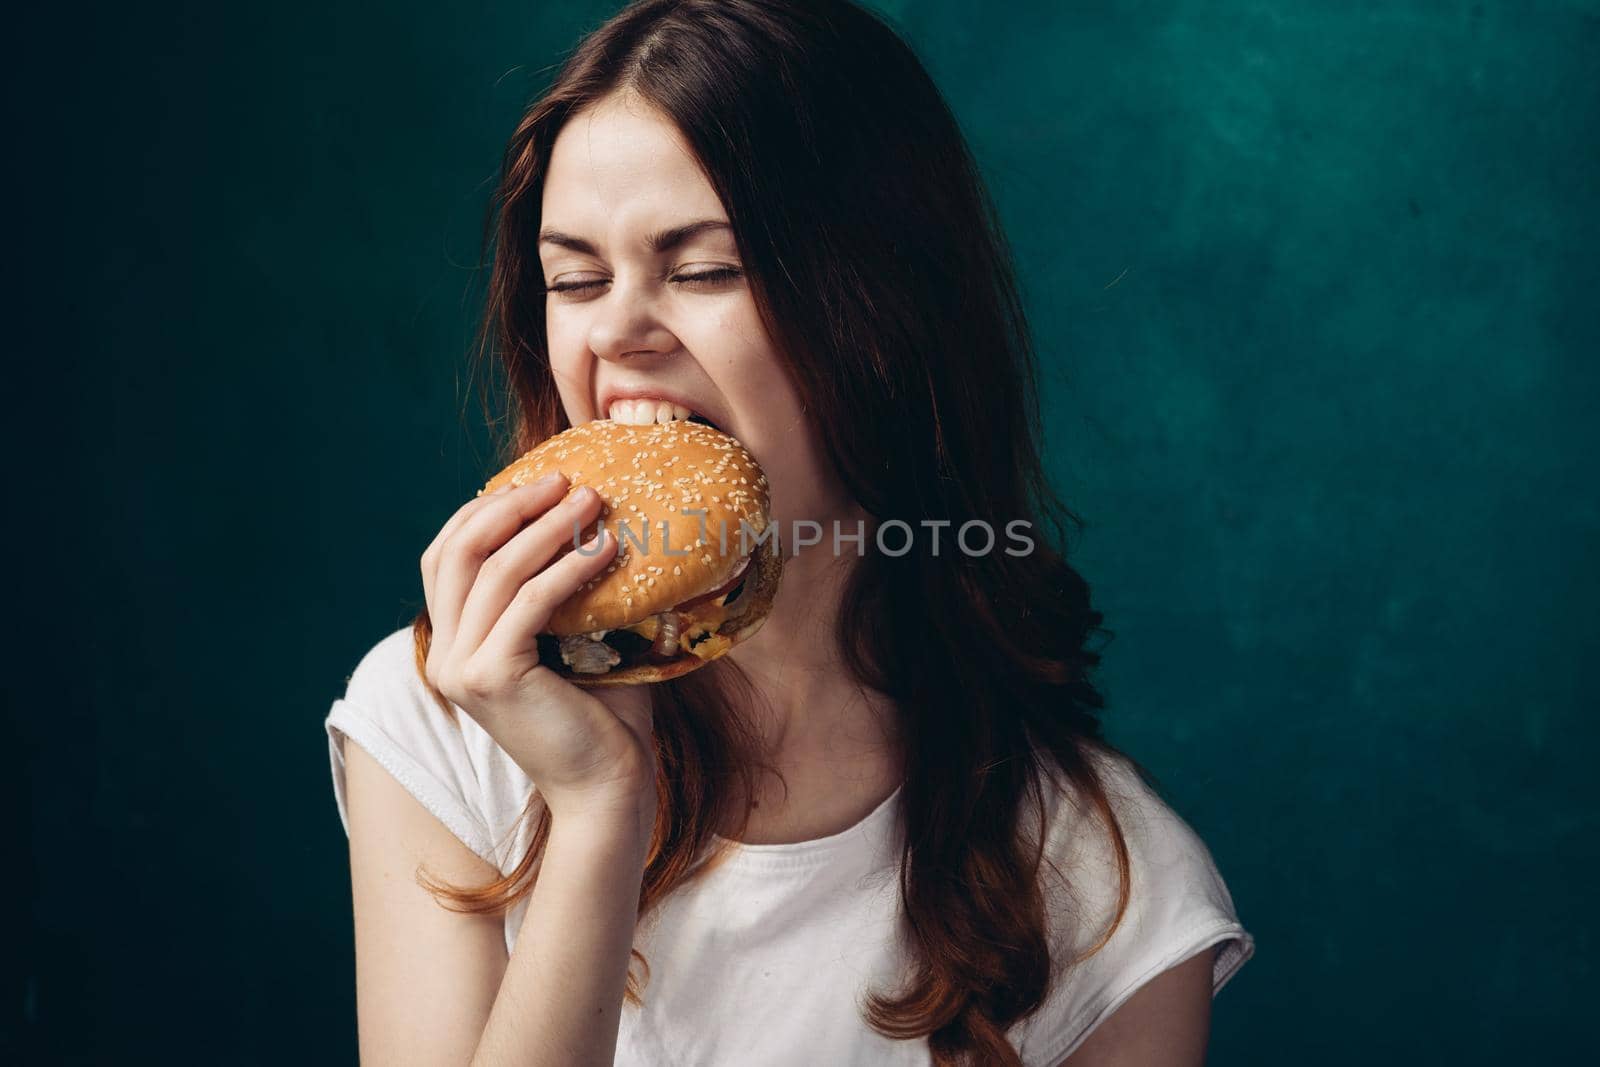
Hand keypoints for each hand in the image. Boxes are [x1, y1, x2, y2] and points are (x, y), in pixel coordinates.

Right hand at [419, 473, 656, 835]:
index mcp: (454, 642)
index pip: (445, 556)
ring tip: (592, 502)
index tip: (536, 482)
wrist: (608, 786)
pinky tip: (606, 550)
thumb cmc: (603, 713)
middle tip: (564, 480)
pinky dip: (567, 569)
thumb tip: (590, 518)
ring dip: (547, 528)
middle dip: (509, 506)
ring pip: (494, 571)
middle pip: (456, 552)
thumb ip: (560, 588)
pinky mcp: (492, 679)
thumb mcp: (572, 638)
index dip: (483, 511)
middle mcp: (446, 655)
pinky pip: (528, 604)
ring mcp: (462, 669)